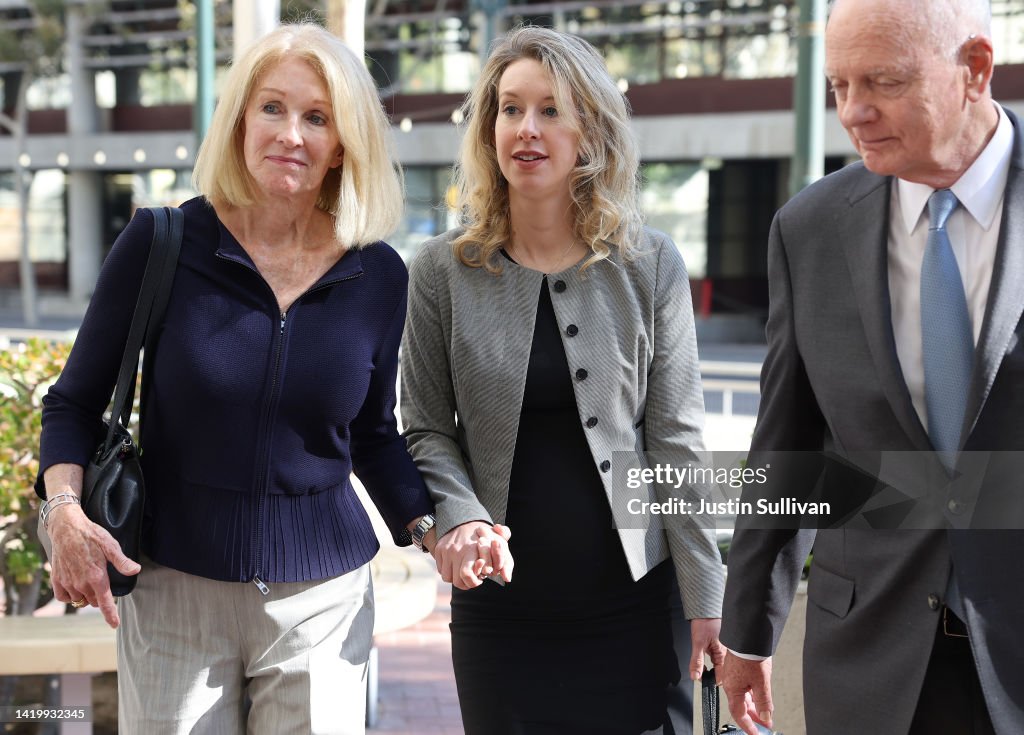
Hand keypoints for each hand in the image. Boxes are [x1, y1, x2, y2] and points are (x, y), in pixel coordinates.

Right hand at [47, 504, 140, 627]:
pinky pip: (64, 597)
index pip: (104, 602)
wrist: (66, 528)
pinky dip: (70, 594)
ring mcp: (67, 583)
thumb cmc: (91, 536)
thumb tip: (136, 570)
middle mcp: (81, 584)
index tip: (114, 624)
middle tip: (101, 579)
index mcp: (96, 577)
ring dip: (86, 595)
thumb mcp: (111, 545)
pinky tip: (75, 583)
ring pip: (80, 600)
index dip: (110, 615)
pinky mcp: (56, 581)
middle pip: (94, 601)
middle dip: (100, 596)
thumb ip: (122, 561)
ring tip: (88, 577)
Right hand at [432, 521, 513, 589]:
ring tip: (464, 572)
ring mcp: (446, 551)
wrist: (463, 518)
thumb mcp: (497, 541)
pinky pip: (441, 570)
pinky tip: (456, 566)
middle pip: (458, 581)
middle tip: (473, 578)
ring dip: (456, 578)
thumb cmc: (483, 533)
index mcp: (472, 549)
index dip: (473, 582)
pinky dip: (448, 571)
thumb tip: (508, 578)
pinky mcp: (439, 550)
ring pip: (448, 578)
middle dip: (466, 583)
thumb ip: (505, 559)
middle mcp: (457, 550)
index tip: (480, 579)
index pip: (467, 574)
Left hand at [688, 617, 725, 679]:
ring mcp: (725, 651)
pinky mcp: (721, 647)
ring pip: (719, 666)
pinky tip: (705, 658)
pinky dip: (711, 662)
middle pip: (721, 673)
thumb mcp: (698, 643)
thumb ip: (697, 661)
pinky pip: (718, 659)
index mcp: (724, 655)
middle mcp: (727, 655)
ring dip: (711, 669)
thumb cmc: (705, 623)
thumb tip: (695, 676)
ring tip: (703, 666)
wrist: (706, 610)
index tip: (702, 679)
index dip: (711, 681)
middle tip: (701, 672)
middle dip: (711, 675)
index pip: (721, 677)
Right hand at [717, 651, 773, 734]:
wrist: (748, 635)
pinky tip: (760, 696)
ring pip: (743, 695)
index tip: (755, 733)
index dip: (748, 726)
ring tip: (765, 712)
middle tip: (764, 724)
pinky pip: (744, 686)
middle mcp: (730, 683)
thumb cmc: (750, 655)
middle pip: (741, 705)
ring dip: (754, 705)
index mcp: (732, 689)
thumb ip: (764, 702)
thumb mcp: (761, 682)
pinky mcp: (738, 668)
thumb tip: (765, 717)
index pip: (739, 714)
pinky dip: (753, 694)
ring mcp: (733, 675)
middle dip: (753, 716)